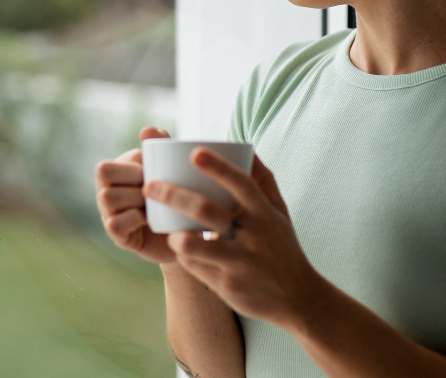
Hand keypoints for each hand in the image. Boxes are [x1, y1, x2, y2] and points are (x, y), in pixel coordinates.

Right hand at [94, 126, 176, 263]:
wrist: (185, 233)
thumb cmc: (174, 196)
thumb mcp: (170, 169)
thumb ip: (161, 146)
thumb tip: (148, 129)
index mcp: (117, 170)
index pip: (117, 156)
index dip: (138, 163)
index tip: (157, 173)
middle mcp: (106, 188)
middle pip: (102, 170)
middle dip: (132, 176)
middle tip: (153, 187)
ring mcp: (108, 212)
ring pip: (106, 195)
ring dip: (135, 198)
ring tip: (154, 204)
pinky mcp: (116, 234)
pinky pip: (115, 223)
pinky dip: (135, 219)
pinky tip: (149, 220)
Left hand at [142, 148, 317, 327]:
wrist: (297, 297)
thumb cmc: (281, 246)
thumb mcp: (279, 212)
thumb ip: (263, 180)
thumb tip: (247, 148)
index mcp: (264, 213)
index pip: (240, 183)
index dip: (218, 167)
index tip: (194, 153)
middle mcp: (252, 235)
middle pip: (206, 210)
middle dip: (174, 195)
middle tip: (149, 186)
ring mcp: (239, 262)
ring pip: (196, 245)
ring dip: (177, 236)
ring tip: (167, 230)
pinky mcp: (227, 285)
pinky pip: (196, 267)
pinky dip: (185, 256)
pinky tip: (180, 248)